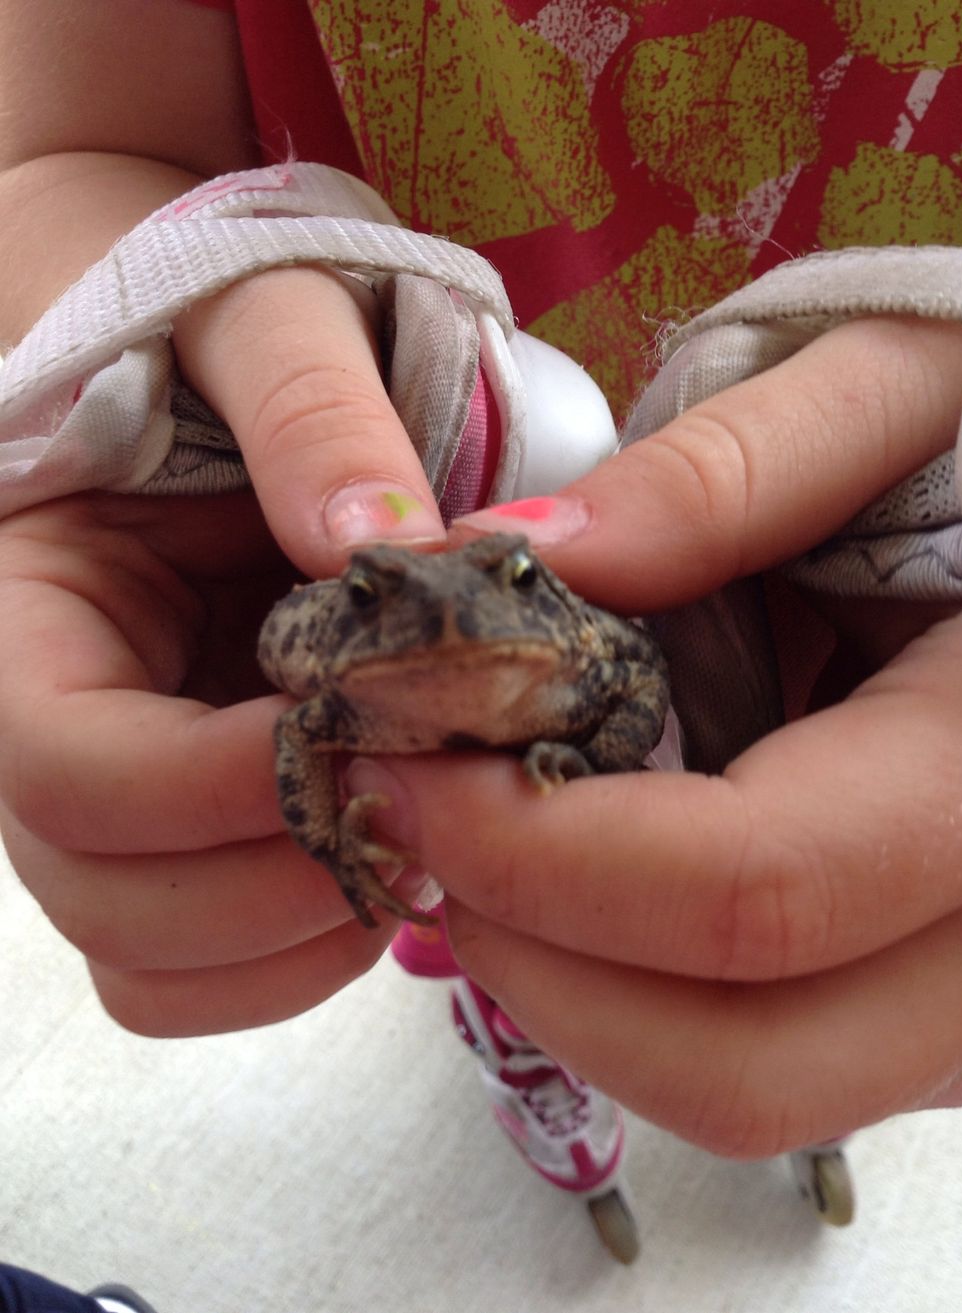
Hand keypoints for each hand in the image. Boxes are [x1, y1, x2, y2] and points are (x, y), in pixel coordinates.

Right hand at [0, 266, 443, 1036]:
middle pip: (101, 889)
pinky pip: (203, 963)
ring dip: (294, 935)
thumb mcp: (264, 318)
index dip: (211, 783)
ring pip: (149, 955)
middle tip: (423, 809)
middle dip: (273, 881)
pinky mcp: (183, 829)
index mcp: (26, 612)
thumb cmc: (223, 328)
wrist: (222, 364)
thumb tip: (380, 542)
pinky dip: (296, 954)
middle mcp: (48, 723)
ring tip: (418, 842)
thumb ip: (310, 407)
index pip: (63, 764)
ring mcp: (115, 793)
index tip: (362, 739)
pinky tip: (389, 862)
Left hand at [350, 316, 961, 1155]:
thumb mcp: (901, 390)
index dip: (538, 851)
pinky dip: (644, 995)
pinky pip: (778, 1062)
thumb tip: (515, 556)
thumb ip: (724, 474)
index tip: (404, 770)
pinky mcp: (947, 1005)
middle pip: (745, 1057)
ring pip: (751, 1086)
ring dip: (576, 991)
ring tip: (489, 848)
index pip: (753, 884)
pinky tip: (588, 876)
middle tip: (421, 830)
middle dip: (534, 957)